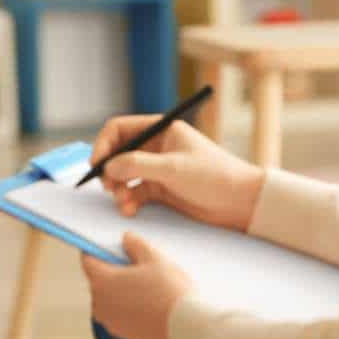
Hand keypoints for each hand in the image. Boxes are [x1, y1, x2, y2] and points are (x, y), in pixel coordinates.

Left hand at [80, 232, 192, 338]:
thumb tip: (125, 239)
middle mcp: (99, 303)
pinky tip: (150, 302)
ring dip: (121, 290)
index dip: (97, 250)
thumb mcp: (154, 258)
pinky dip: (129, 306)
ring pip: (110, 298)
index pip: (88, 260)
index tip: (108, 246)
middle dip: (113, 270)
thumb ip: (135, 245)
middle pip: (99, 280)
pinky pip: (120, 314)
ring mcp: (110, 321)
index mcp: (101, 281)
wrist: (187, 329)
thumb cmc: (170, 291)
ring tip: (147, 284)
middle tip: (136, 263)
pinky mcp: (122, 334)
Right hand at [91, 115, 264, 231]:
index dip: (104, 145)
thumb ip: (138, 165)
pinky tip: (130, 210)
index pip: (120, 129)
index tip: (97, 165)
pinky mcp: (160, 190)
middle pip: (118, 154)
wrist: (241, 203)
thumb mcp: (174, 168)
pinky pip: (133, 193)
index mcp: (161, 130)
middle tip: (108, 187)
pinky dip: (128, 201)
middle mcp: (156, 147)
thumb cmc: (215, 176)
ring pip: (123, 176)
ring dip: (117, 189)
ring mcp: (157, 169)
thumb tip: (107, 167)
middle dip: (109, 171)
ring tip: (122, 202)